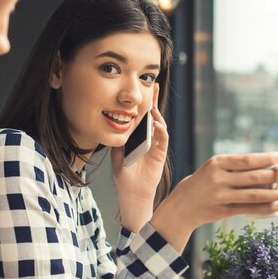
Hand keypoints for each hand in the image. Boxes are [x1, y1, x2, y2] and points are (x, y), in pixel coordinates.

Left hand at [111, 83, 168, 231]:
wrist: (132, 193)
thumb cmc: (124, 176)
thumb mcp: (117, 155)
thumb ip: (118, 141)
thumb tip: (114, 124)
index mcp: (138, 138)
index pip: (141, 117)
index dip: (142, 104)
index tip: (141, 89)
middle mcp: (149, 139)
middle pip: (153, 116)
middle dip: (154, 101)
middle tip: (153, 85)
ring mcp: (156, 146)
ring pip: (159, 125)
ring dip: (156, 115)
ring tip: (152, 106)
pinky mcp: (160, 154)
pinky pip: (163, 139)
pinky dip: (160, 130)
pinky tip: (156, 123)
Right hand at [151, 152, 277, 250]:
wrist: (181, 206)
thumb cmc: (201, 184)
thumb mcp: (212, 169)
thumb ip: (234, 168)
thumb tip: (265, 170)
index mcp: (216, 163)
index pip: (247, 160)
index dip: (266, 158)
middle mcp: (218, 178)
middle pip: (252, 176)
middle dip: (273, 176)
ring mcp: (220, 195)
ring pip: (252, 194)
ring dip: (272, 194)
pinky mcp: (222, 210)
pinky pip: (248, 209)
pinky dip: (264, 208)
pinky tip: (276, 206)